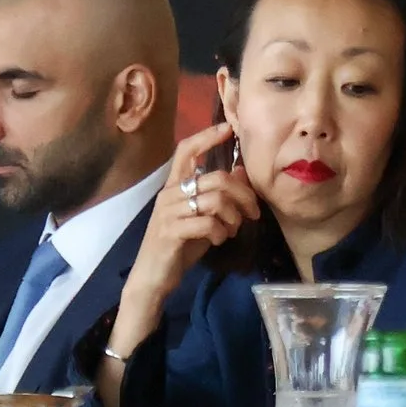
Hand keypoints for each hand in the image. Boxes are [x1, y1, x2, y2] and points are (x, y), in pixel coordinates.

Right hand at [106, 121, 263, 359]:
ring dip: (234, 216)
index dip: (207, 137)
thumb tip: (240, 171)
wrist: (153, 278)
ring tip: (233, 230)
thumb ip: (218, 195)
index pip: (186, 151)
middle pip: (217, 178)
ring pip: (216, 200)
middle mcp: (169, 194)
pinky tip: (220, 240)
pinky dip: (221, 232)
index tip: (228, 129)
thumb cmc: (179, 245)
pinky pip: (208, 222)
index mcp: (175, 186)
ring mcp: (168, 212)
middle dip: (243, 194)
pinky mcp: (170, 232)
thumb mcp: (203, 217)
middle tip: (252, 213)